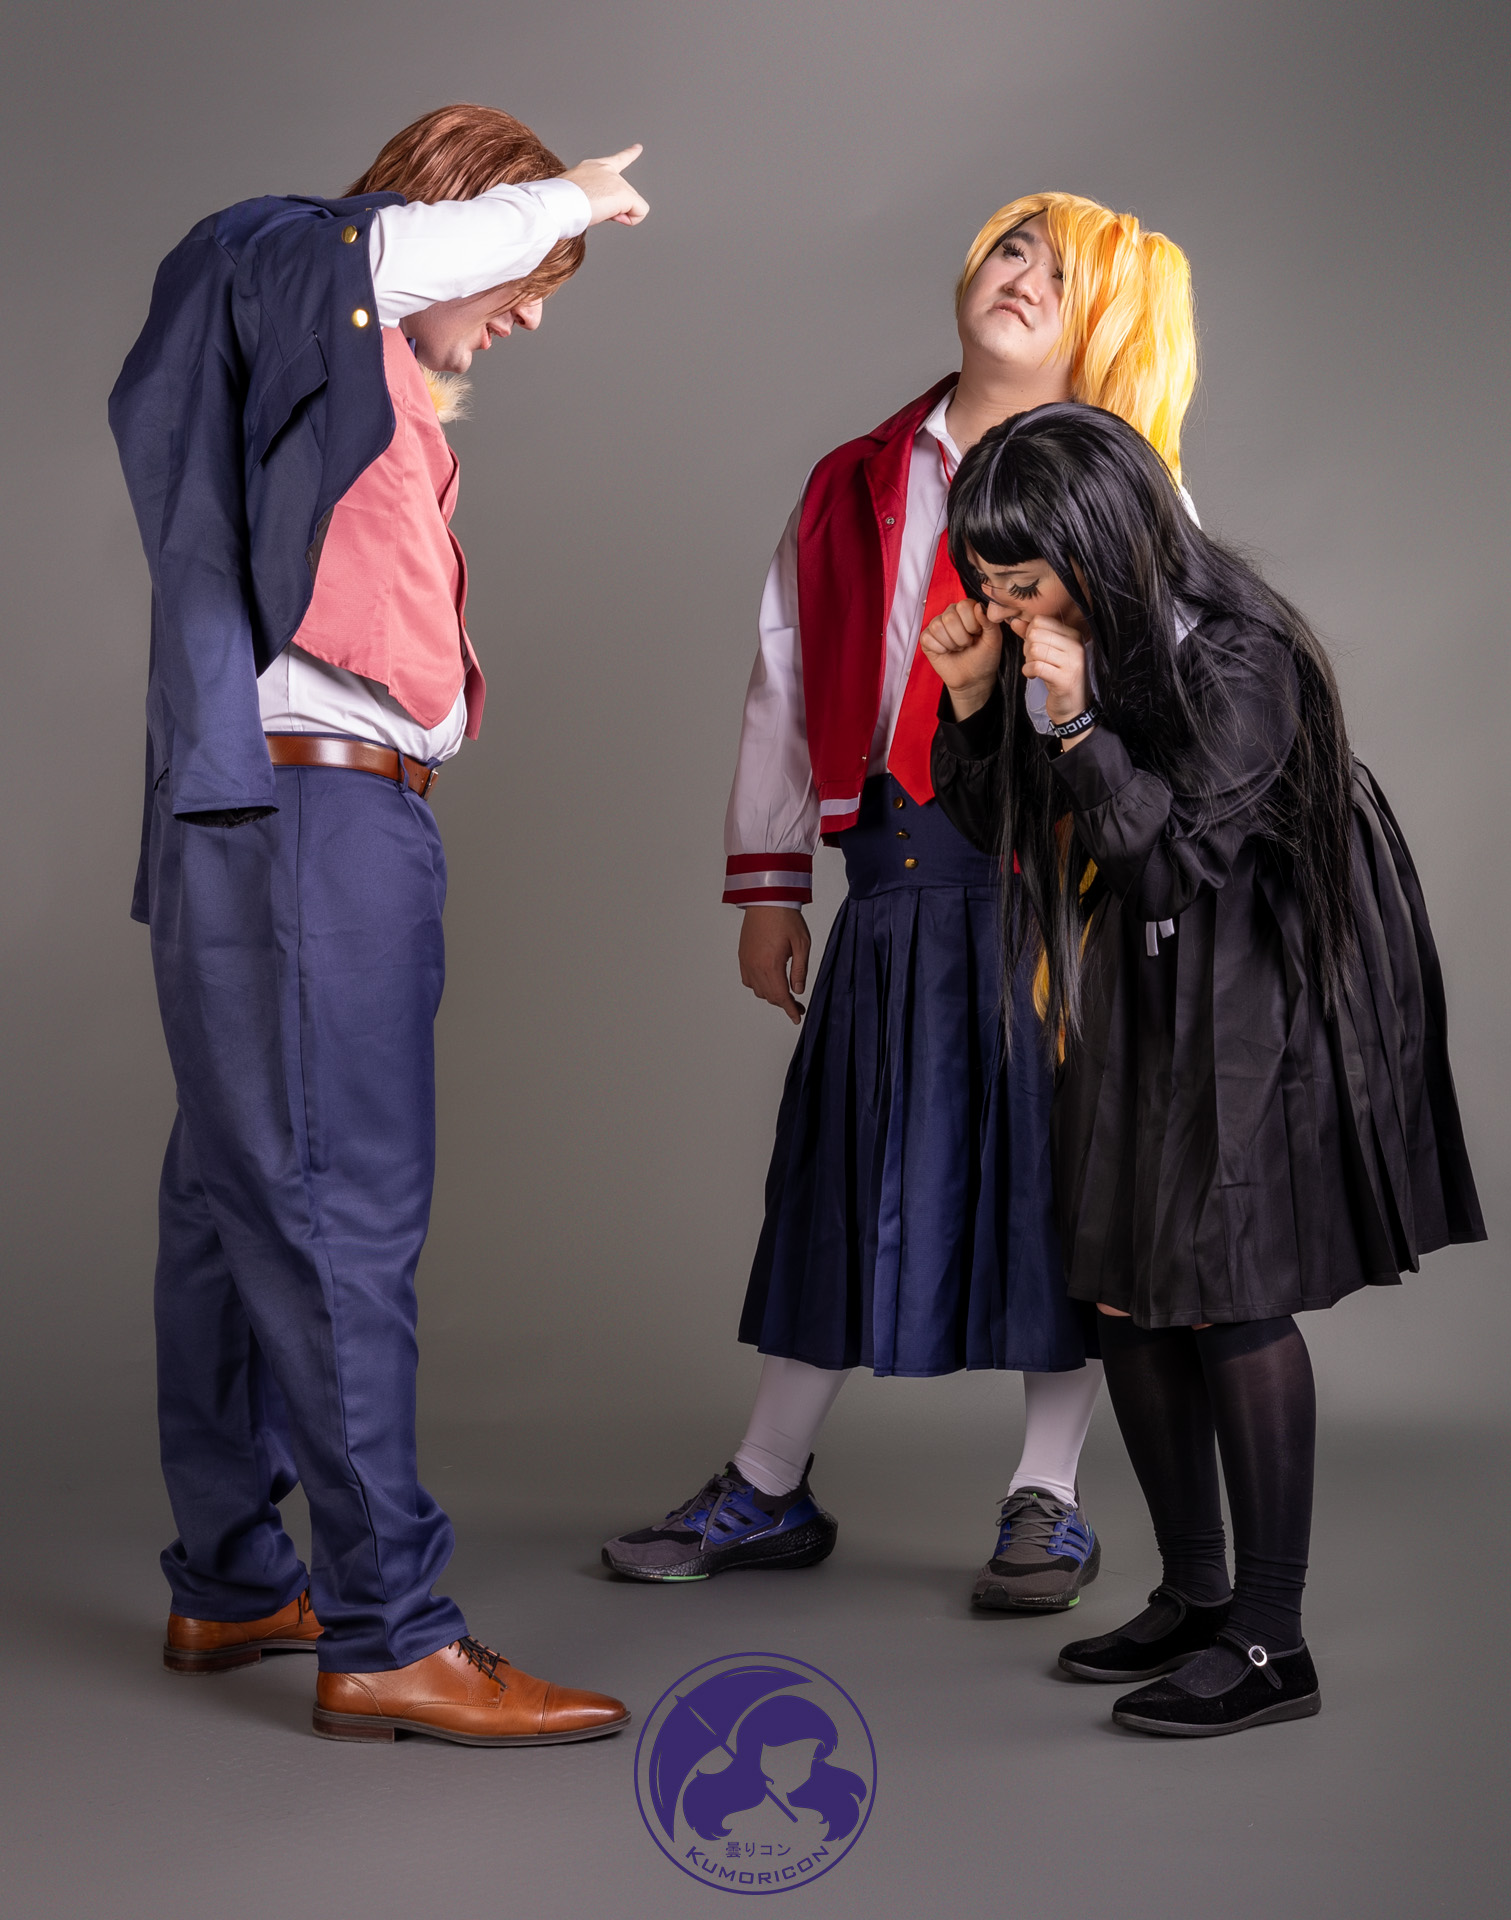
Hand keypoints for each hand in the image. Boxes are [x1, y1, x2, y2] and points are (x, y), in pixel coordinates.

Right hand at [562, 145, 649, 225]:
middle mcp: (606, 169)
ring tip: (596, 213)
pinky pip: (640, 212)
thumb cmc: (558, 203)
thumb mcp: (575, 194)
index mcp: (592, 167)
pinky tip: (612, 218)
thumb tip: (607, 211)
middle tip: (594, 211)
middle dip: (615, 209)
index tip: (638, 148)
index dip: (629, 154)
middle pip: (625, 194)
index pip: (616, 160)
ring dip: (617, 215)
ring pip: (632, 205)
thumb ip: (593, 198)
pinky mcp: (623, 193)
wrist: (556, 203)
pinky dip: (631, 221)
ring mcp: (615, 180)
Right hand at [738, 905, 810, 1024]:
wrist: (767, 899)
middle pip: (769, 996)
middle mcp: (755, 966)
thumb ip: (800, 970)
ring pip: (757, 990)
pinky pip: (747, 980)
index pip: (781, 997)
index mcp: (771, 965)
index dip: (790, 1010)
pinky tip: (768, 981)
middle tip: (798, 1004)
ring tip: (784, 992)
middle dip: (784, 1004)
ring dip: (771, 995)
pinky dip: (758, 986)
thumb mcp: (802, 944)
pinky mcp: (742, 955)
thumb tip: (798, 991)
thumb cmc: (786, 918)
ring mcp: (746, 961)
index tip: (797, 1017)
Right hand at [919, 598, 1004, 719]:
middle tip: (966, 644)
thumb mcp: (994, 640)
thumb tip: (978, 607)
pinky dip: (939, 649)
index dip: (972, 624)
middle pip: (949, 618)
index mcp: (968, 609)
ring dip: (951, 644)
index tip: (977, 635)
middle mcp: (951, 613)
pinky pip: (927, 638)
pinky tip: (946, 652)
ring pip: (937, 627)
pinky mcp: (926, 638)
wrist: (973, 679)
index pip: (964, 606)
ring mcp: (937, 625)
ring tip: (957, 648)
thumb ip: (989, 622)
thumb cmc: (984, 658)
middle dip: (961, 638)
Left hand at [1020, 614, 1090, 729]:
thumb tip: (1015, 621)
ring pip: (1034, 649)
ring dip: (1028, 661)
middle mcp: (1076, 645)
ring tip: (1035, 669)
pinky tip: (1034, 677)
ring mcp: (1072, 662)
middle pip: (1035, 634)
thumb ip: (1032, 635)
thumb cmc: (1059, 677)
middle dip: (1027, 648)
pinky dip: (1028, 672)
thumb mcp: (1048, 653)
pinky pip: (1035, 666)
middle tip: (1033, 661)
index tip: (1035, 648)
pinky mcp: (1065, 679)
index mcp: (1074, 634)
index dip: (1030, 634)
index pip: (1040, 621)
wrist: (1074, 707)